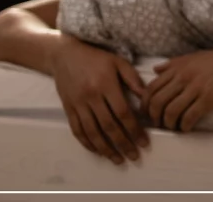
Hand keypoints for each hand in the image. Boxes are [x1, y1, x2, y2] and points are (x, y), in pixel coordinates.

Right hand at [51, 35, 147, 163]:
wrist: (65, 54)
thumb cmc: (96, 57)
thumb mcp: (119, 62)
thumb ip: (133, 79)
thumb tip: (147, 96)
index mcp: (106, 85)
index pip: (123, 113)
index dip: (134, 129)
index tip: (144, 142)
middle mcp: (91, 96)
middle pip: (108, 126)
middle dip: (123, 143)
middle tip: (134, 156)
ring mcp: (77, 104)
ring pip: (92, 132)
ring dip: (105, 148)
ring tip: (117, 159)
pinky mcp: (68, 108)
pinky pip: (77, 130)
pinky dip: (87, 143)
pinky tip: (98, 150)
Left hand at [143, 49, 212, 131]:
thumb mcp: (196, 56)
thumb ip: (174, 63)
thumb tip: (157, 69)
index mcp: (179, 66)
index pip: (151, 87)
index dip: (145, 104)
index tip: (147, 113)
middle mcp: (184, 76)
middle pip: (157, 101)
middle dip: (154, 117)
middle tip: (158, 124)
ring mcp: (197, 87)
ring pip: (171, 111)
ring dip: (168, 124)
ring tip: (172, 128)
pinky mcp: (209, 98)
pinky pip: (189, 116)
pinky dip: (184, 126)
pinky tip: (186, 128)